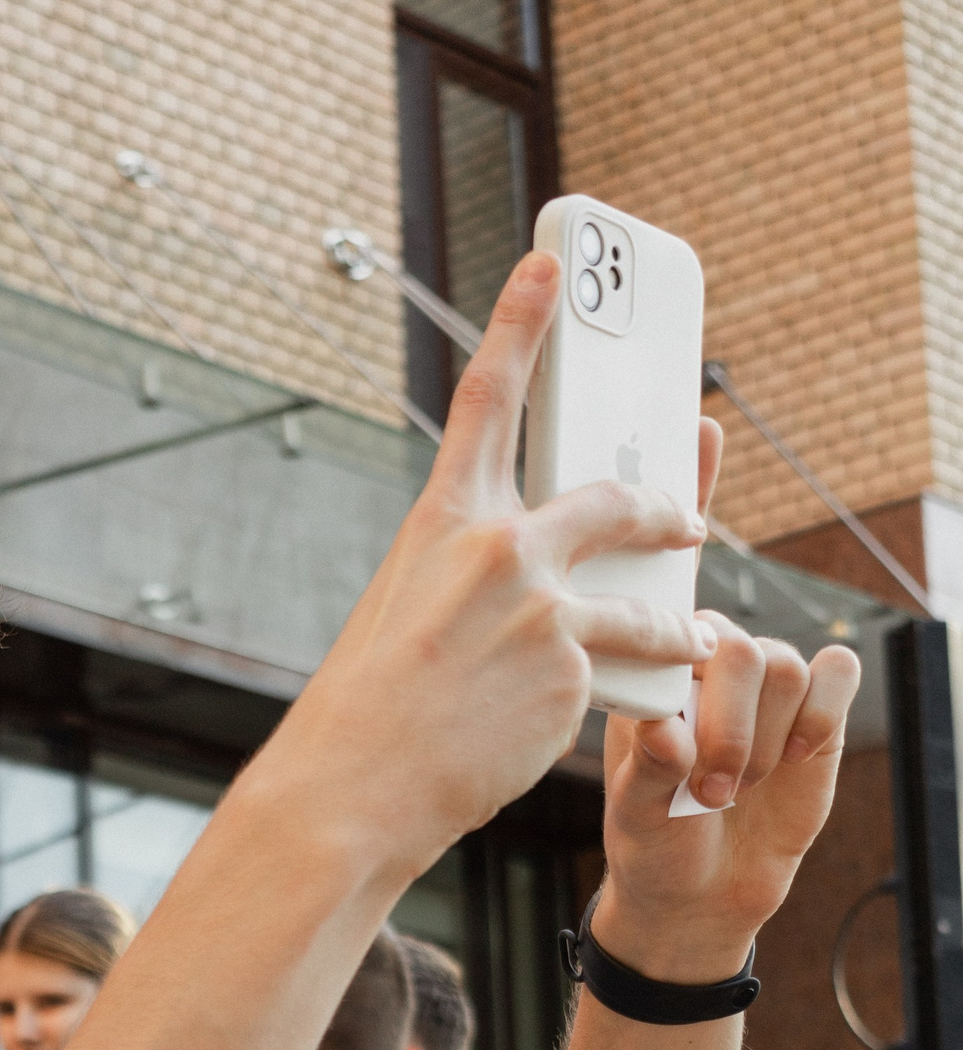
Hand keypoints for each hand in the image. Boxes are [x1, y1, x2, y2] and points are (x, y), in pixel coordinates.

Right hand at [273, 251, 710, 868]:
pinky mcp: (571, 667)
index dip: (520, 323)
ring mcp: (540, 605)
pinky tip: (651, 711)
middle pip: (607, 497)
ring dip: (675, 616)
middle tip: (682, 515)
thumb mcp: (407, 613)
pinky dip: (642, 687)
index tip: (547, 264)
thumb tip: (525, 578)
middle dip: (657, 506)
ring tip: (693, 633)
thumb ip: (468, 577)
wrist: (357, 786)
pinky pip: (627, 667)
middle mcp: (496, 547)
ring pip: (641, 596)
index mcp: (442, 523)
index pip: (488, 399)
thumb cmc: (371, 710)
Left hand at [595, 420, 861, 978]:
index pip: (667, 559)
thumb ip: (646, 765)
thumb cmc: (646, 831)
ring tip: (725, 791)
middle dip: (721, 722)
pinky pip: (834, 681)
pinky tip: (784, 765)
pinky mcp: (820, 708)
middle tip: (701, 784)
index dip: (688, 490)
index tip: (698, 425)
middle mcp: (714, 651)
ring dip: (754, 743)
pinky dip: (810, 729)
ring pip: (781, 666)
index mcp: (654, 653)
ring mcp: (770, 676)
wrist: (693, 890)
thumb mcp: (628, 799)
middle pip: (734, 640)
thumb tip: (668, 733)